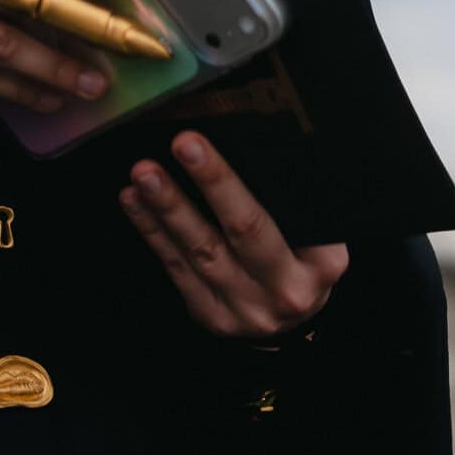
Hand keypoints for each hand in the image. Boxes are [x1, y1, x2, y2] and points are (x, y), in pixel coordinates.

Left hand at [120, 129, 348, 340]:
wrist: (286, 319)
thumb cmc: (300, 261)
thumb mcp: (317, 234)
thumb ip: (293, 199)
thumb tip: (251, 134)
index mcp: (322, 263)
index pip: (290, 214)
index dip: (251, 181)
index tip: (228, 143)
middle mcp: (286, 289)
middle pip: (246, 229)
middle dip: (214, 182)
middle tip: (184, 143)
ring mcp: (245, 307)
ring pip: (202, 250)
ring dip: (169, 207)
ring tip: (145, 173)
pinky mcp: (210, 315)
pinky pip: (175, 267)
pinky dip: (152, 230)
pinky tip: (133, 199)